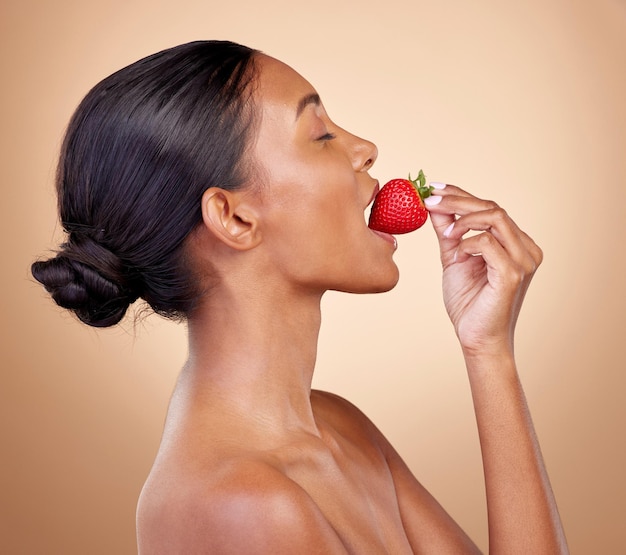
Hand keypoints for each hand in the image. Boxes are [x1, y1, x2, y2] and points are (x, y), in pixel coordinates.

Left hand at [425, 184, 542, 355]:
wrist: (475, 338)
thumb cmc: (468, 302)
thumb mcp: (454, 258)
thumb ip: (449, 232)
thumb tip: (434, 205)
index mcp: (516, 243)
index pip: (491, 208)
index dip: (462, 194)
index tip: (434, 187)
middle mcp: (526, 248)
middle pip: (493, 208)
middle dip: (458, 200)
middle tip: (430, 198)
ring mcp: (523, 260)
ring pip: (495, 218)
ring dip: (463, 219)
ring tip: (445, 233)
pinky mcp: (513, 274)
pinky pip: (488, 243)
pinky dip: (467, 243)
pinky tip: (457, 256)